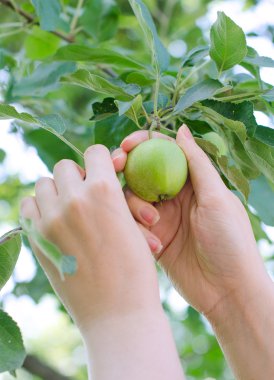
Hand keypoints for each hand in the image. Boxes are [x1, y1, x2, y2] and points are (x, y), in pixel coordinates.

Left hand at [20, 144, 160, 332]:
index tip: (101, 173)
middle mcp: (74, 198)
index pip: (95, 152)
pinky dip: (39, 207)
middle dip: (77, 176)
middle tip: (85, 194)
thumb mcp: (132, 223)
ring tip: (68, 207)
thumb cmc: (135, 269)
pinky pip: (28, 205)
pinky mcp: (36, 238)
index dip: (100, 161)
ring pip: (44, 182)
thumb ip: (110, 198)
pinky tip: (53, 220)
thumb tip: (94, 181)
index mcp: (104, 190)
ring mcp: (51, 218)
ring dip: (56, 190)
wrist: (118, 311)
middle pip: (65, 166)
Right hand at [112, 125, 269, 316]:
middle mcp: (173, 195)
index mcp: (192, 181)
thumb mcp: (216, 197)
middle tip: (114, 168)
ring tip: (152, 222)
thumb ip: (197, 163)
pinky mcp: (152, 238)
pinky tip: (152, 244)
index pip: (162, 152)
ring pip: (132, 198)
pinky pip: (132, 224)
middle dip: (124, 167)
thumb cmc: (230, 241)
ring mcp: (161, 217)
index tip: (124, 146)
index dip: (142, 143)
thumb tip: (181, 128)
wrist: (227, 291)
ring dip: (134, 205)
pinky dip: (135, 229)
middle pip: (141, 172)